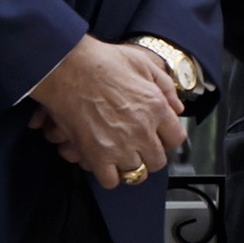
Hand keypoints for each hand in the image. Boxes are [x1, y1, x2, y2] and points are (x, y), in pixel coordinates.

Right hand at [29, 34, 191, 191]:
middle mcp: (143, 130)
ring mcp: (120, 145)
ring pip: (137, 173)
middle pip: (157, 161)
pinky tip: (104, 163)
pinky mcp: (97, 155)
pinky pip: (111, 180)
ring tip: (120, 156)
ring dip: (129, 166)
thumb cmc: (100, 61)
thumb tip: (177, 106)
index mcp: (156, 107)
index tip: (159, 138)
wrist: (66, 67)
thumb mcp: (142, 63)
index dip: (167, 139)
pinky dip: (108, 175)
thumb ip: (164, 86)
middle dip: (149, 156)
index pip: (176, 138)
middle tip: (138, 148)